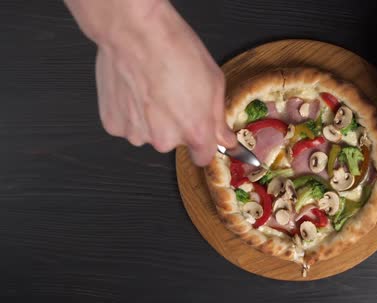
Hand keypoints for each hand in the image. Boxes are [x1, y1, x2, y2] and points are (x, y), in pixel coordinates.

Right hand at [67, 0, 235, 165]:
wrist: (135, 32)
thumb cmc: (174, 49)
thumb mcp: (214, 81)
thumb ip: (218, 118)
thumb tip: (223, 136)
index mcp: (195, 131)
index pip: (203, 157)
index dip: (203, 144)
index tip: (201, 134)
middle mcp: (165, 138)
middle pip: (174, 142)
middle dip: (176, 125)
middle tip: (173, 95)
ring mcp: (137, 134)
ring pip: (149, 134)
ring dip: (151, 119)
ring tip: (152, 89)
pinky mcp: (114, 125)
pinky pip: (127, 125)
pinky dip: (130, 113)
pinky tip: (136, 91)